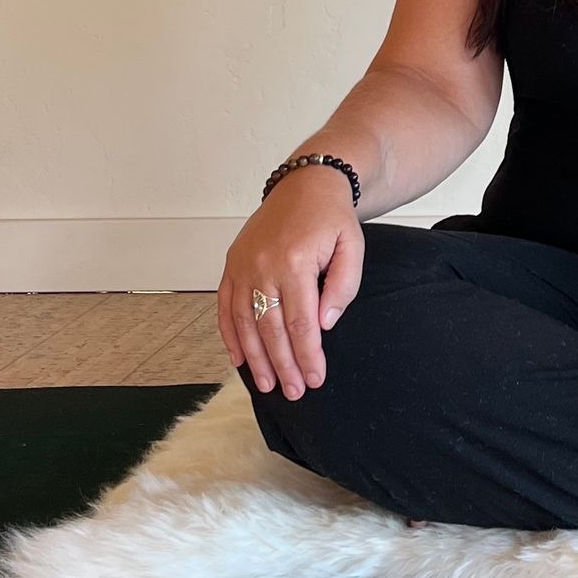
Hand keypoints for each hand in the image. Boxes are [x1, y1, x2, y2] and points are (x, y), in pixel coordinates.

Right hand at [217, 169, 363, 398]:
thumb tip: (323, 325)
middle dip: (283, 364)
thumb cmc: (331, 219)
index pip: (301, 321)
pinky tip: (238, 359)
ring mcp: (243, 265)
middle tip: (294, 392)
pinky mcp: (232, 264)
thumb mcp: (352, 247)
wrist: (305, 185)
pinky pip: (225, 306)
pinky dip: (229, 335)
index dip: (307, 354)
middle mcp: (263, 265)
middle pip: (271, 328)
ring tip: (268, 384)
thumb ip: (342, 287)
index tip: (315, 378)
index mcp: (295, 261)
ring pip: (245, 322)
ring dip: (255, 358)